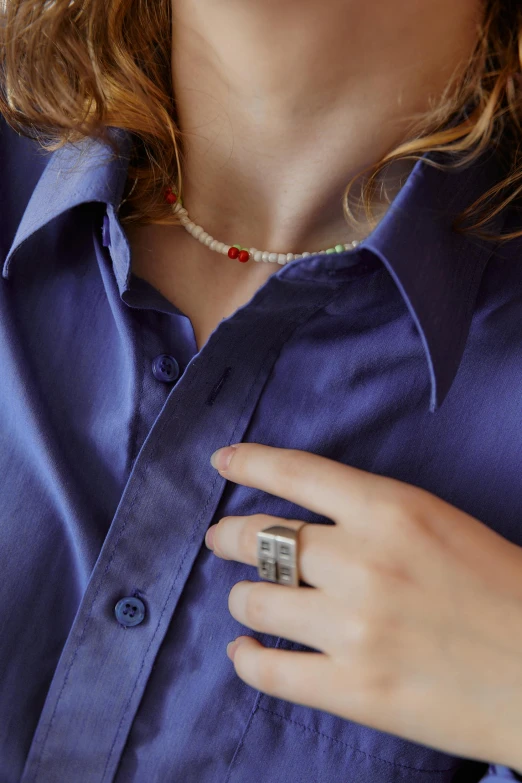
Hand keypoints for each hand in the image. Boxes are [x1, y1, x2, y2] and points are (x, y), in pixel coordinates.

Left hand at [206, 442, 521, 771]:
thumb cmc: (497, 585)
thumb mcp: (435, 522)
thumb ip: (369, 515)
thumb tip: (303, 520)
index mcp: (390, 510)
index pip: (297, 473)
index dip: (250, 463)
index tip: (223, 462)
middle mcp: (362, 563)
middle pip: (261, 538)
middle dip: (230, 535)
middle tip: (221, 538)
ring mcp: (354, 629)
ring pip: (253, 603)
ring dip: (242, 599)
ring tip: (247, 602)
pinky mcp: (354, 691)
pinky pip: (268, 672)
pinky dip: (246, 659)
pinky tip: (245, 652)